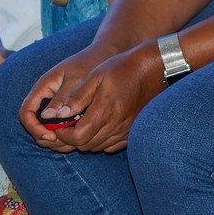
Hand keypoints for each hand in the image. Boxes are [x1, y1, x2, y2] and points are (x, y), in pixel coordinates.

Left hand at [30, 43, 165, 153]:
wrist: (155, 68)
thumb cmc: (123, 68)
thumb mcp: (96, 76)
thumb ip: (77, 97)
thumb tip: (59, 114)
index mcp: (105, 111)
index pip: (78, 137)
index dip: (63, 135)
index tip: (58, 125)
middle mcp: (117, 124)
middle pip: (86, 145)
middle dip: (72, 138)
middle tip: (66, 126)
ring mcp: (127, 129)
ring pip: (99, 146)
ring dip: (86, 140)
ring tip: (80, 126)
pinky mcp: (133, 130)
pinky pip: (113, 145)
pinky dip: (101, 141)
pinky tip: (98, 128)